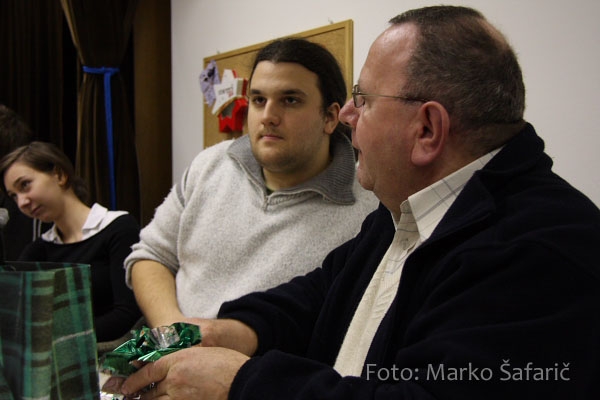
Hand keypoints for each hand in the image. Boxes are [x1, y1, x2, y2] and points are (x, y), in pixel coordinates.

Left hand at [120, 346, 249, 399]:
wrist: (242, 380)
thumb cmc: (227, 364)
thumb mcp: (202, 352)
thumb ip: (182, 359)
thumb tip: (167, 368)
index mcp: (178, 360)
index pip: (148, 371)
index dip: (134, 380)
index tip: (127, 386)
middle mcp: (175, 379)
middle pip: (149, 391)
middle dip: (138, 396)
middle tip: (131, 397)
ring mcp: (180, 396)